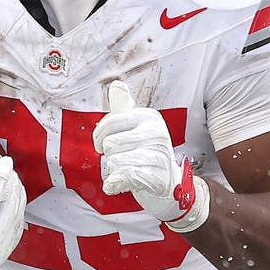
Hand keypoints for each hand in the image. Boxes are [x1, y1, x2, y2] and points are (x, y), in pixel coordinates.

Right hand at [0, 156, 25, 269]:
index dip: (1, 174)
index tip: (4, 160)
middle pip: (12, 206)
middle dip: (13, 183)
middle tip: (7, 168)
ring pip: (18, 221)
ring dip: (17, 199)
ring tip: (12, 182)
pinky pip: (14, 235)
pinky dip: (16, 216)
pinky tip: (11, 205)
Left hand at [92, 80, 209, 230]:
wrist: (169, 184)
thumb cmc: (147, 153)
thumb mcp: (136, 127)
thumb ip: (124, 108)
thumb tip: (116, 85)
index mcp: (149, 117)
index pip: (111, 121)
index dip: (99, 135)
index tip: (101, 143)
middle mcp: (157, 133)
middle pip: (111, 143)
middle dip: (109, 155)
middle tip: (120, 158)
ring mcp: (159, 155)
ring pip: (115, 161)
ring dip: (114, 170)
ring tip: (125, 170)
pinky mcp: (157, 177)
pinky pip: (125, 176)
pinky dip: (114, 183)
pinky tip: (114, 185)